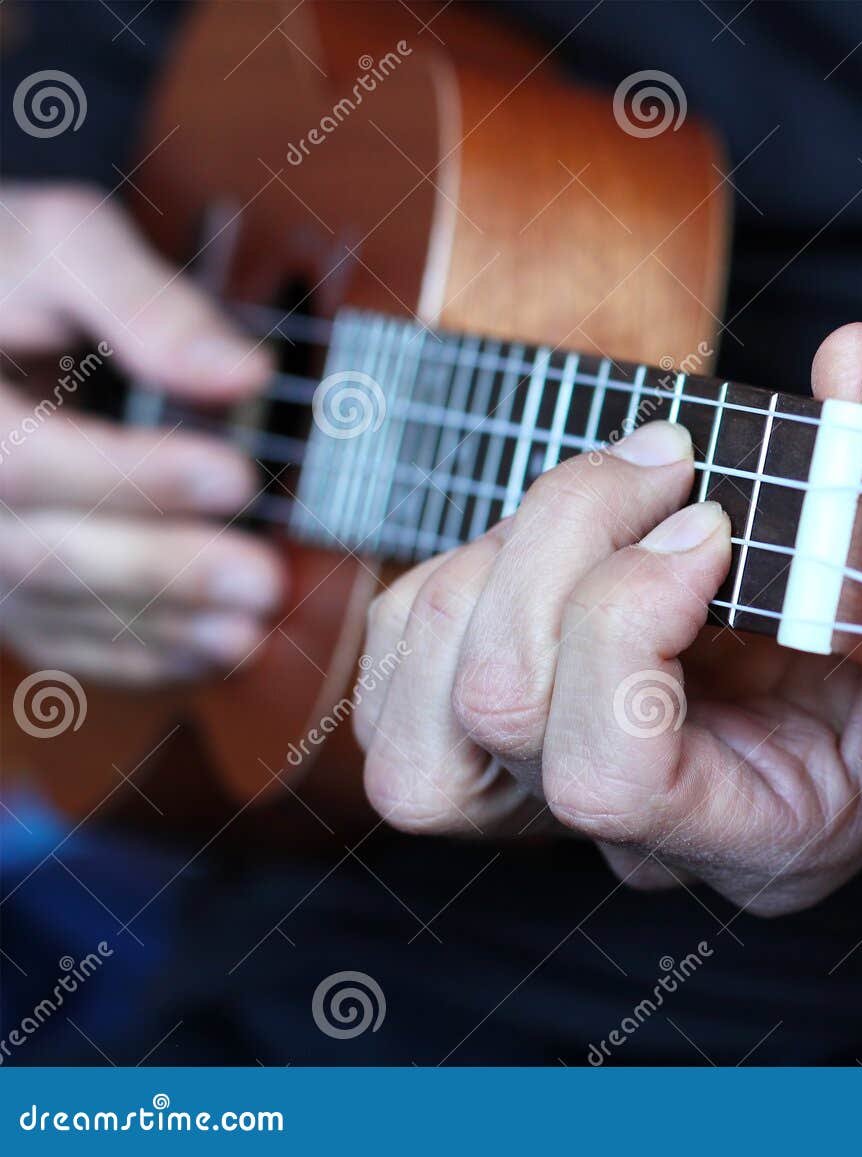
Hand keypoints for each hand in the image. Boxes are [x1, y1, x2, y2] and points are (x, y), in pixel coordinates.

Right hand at [0, 184, 283, 685]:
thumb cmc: (11, 268)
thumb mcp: (63, 243)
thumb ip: (145, 303)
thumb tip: (248, 374)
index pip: (21, 461)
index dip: (132, 476)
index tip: (238, 476)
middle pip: (35, 553)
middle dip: (158, 570)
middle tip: (263, 578)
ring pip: (48, 608)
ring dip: (157, 627)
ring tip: (252, 628)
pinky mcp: (1, 583)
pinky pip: (57, 636)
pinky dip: (137, 655)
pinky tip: (217, 651)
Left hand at [355, 324, 861, 914]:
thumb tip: (850, 364)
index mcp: (762, 832)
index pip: (611, 780)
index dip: (628, 625)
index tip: (712, 525)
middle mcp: (642, 840)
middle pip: (500, 713)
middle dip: (562, 543)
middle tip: (666, 460)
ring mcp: (559, 803)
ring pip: (423, 711)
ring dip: (501, 558)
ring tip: (608, 497)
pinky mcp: (501, 746)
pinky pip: (406, 671)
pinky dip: (457, 573)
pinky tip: (558, 535)